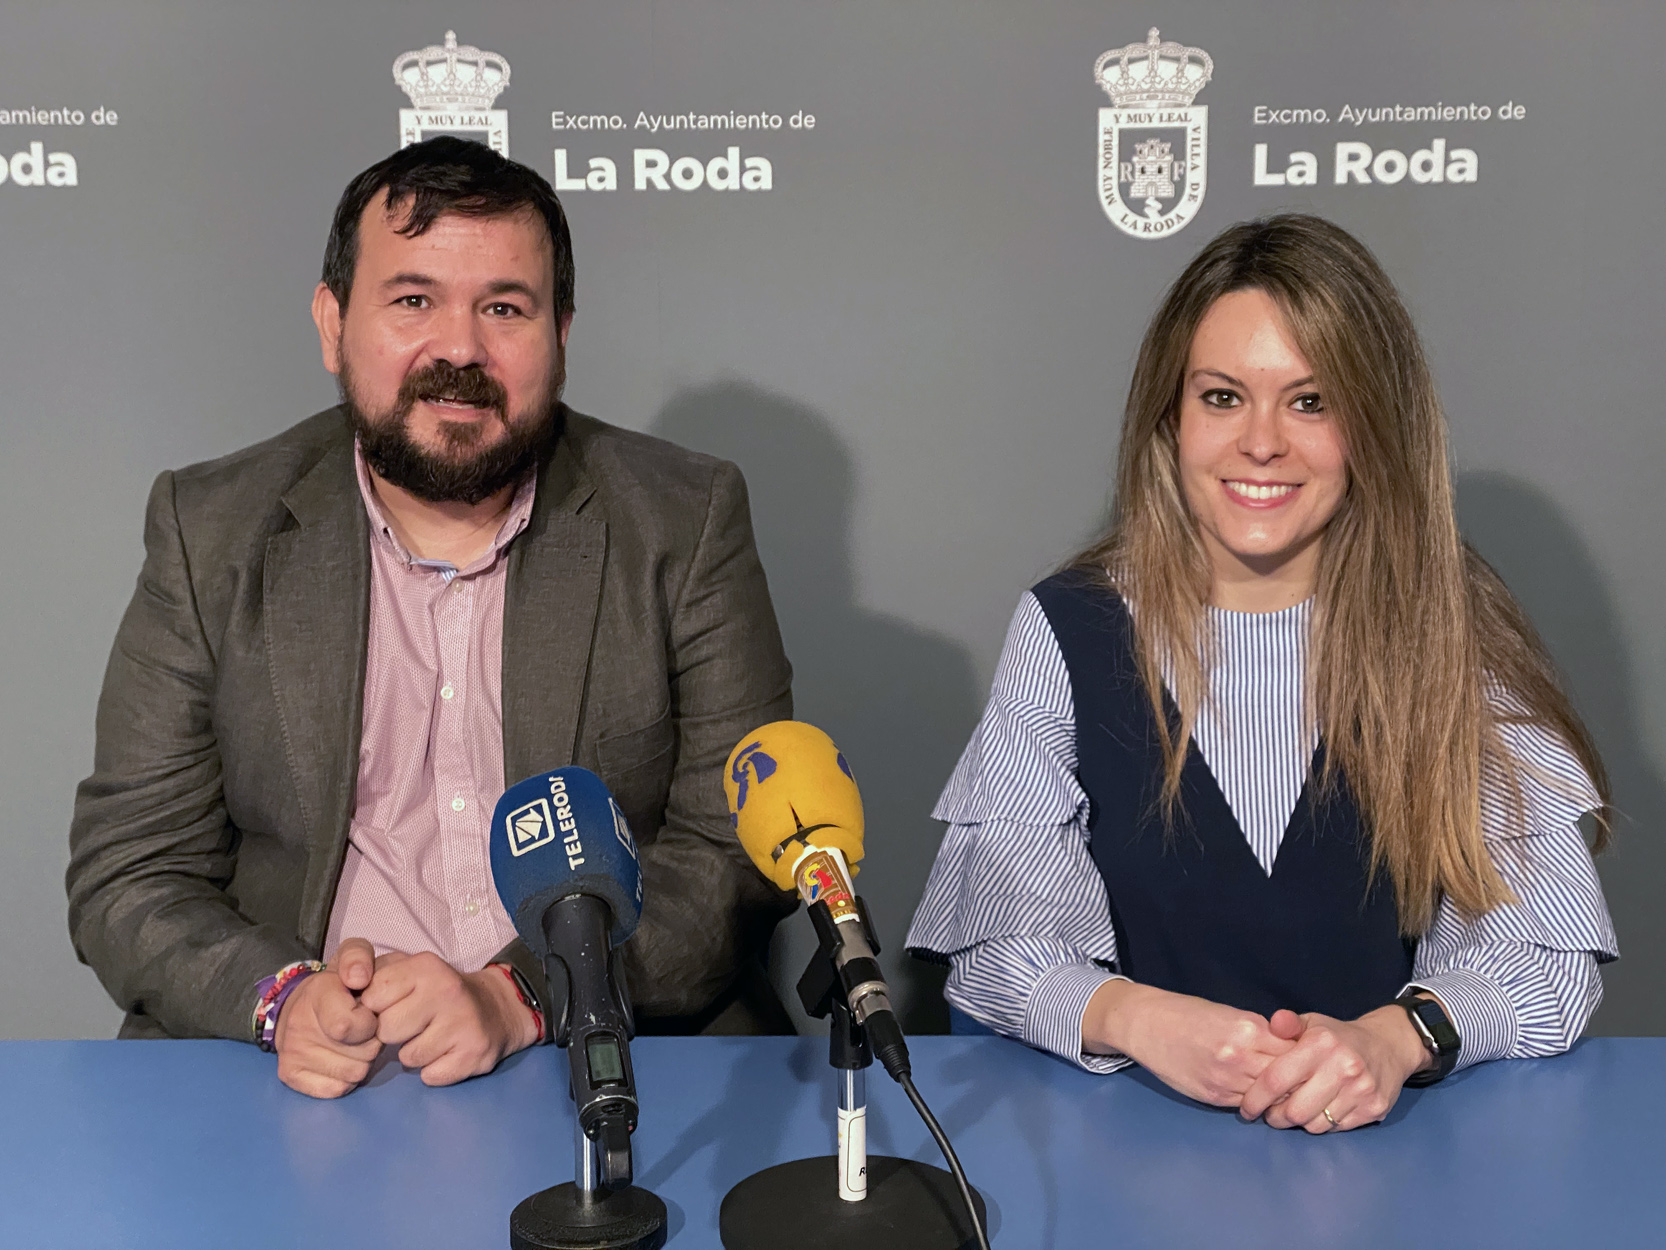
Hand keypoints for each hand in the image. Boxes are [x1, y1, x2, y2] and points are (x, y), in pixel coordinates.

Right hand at [274, 937, 381, 1098]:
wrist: (298, 1006)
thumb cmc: (338, 985)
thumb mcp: (351, 958)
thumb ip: (359, 957)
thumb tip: (359, 978)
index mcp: (317, 993)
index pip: (349, 1026)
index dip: (370, 1022)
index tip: (368, 1012)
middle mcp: (298, 1025)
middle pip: (363, 1053)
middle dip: (372, 1041)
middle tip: (363, 1028)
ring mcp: (291, 1053)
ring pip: (354, 1074)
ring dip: (362, 1060)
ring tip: (354, 1042)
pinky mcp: (289, 1075)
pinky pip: (337, 1089)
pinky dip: (346, 1079)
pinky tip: (341, 1059)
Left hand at [360, 952, 538, 1086]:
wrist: (495, 1009)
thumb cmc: (438, 991)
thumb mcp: (409, 969)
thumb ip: (374, 974)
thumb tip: (344, 991)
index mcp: (425, 967)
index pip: (372, 996)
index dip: (374, 1008)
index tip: (390, 1006)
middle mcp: (446, 991)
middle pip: (386, 1030)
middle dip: (393, 1033)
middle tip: (413, 1024)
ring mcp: (463, 1024)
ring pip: (408, 1058)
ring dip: (415, 1053)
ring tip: (431, 1038)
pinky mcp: (474, 1054)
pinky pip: (430, 1076)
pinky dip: (434, 1070)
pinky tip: (446, 1053)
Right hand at [1084, 980, 1297, 1106]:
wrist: (1146, 1025)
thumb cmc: (1188, 1013)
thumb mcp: (1229, 1013)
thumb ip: (1262, 1033)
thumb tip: (1292, 1049)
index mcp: (1248, 1030)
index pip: (1295, 1053)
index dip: (1307, 1059)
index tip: (1313, 1060)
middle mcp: (1240, 1058)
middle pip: (1287, 1079)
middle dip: (1299, 1082)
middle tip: (1309, 1082)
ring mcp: (1226, 1081)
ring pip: (1270, 1097)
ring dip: (1280, 1096)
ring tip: (1287, 1092)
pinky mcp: (1214, 1097)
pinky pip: (1247, 1103)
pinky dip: (1257, 1101)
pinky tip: (1260, 1096)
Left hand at [1237, 1004, 1432, 1132]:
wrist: (1388, 1046)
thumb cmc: (1338, 1036)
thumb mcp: (1312, 1023)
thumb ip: (1288, 1024)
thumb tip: (1274, 1023)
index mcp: (1322, 1044)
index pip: (1277, 1079)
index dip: (1256, 1098)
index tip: (1246, 1108)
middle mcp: (1343, 1068)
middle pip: (1295, 1111)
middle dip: (1276, 1117)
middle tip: (1271, 1113)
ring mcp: (1361, 1091)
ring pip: (1316, 1125)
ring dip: (1300, 1123)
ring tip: (1294, 1111)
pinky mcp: (1374, 1110)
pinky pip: (1337, 1129)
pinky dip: (1323, 1124)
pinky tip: (1319, 1111)